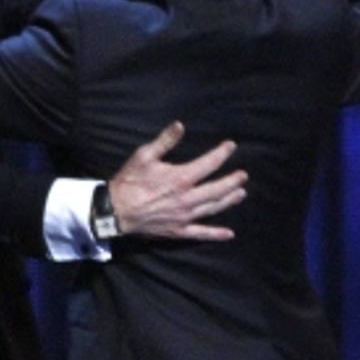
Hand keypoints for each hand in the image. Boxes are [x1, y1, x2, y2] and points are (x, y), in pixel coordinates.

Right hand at [108, 121, 247, 240]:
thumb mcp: (144, 155)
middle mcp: (188, 198)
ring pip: (213, 208)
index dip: (222, 153)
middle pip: (217, 188)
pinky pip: (201, 233)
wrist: (116, 211)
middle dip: (232, 180)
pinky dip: (216, 234)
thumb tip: (180, 125)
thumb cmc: (129, 181)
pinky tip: (229, 234)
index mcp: (181, 178)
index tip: (231, 146)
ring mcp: (185, 216)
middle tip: (243, 175)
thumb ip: (165, 141)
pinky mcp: (179, 231)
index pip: (209, 164)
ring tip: (241, 194)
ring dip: (229, 200)